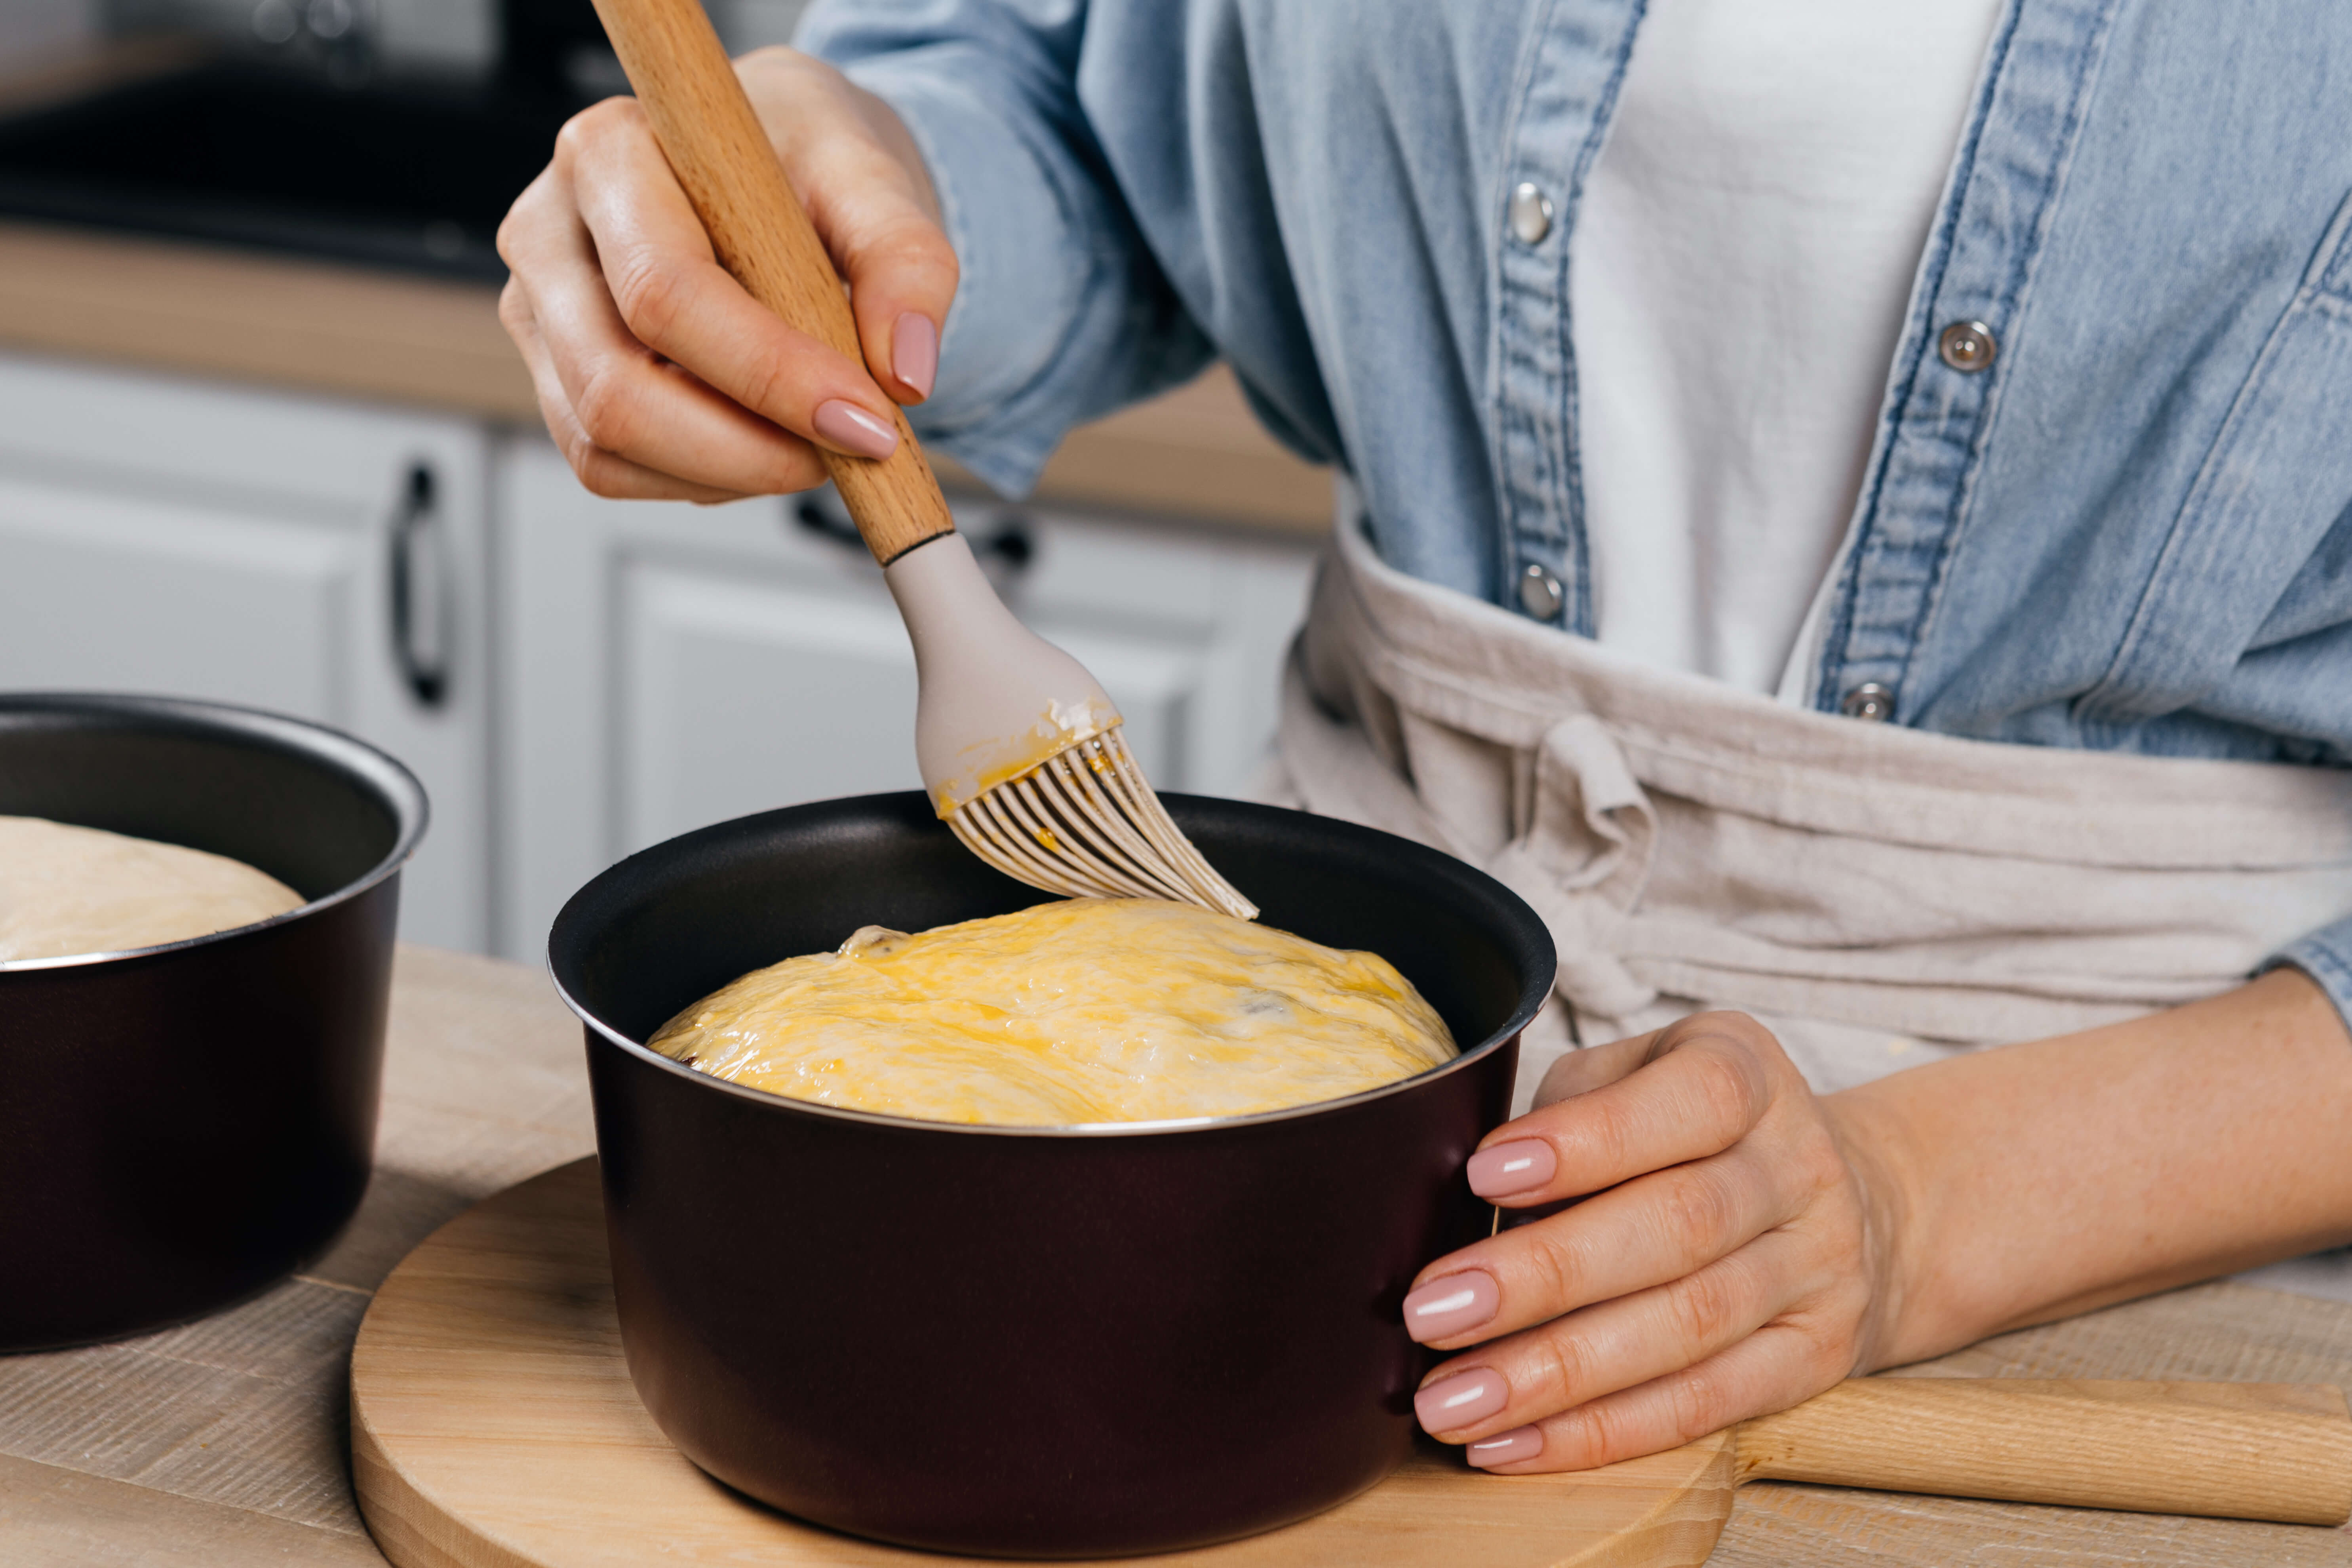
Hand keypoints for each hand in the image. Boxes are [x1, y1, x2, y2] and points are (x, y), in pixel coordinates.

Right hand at [496, 47, 954, 502]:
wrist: (777, 171)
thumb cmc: (806, 162)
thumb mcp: (873, 178)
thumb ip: (905, 261)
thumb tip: (908, 373)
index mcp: (607, 154)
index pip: (666, 293)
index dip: (769, 375)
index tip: (868, 420)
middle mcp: (548, 234)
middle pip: (617, 390)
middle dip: (750, 450)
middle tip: (850, 449)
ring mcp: (539, 316)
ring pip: (608, 446)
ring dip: (732, 471)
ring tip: (815, 438)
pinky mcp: (555, 380)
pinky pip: (613, 468)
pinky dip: (704, 478)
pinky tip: (762, 438)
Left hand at [1403, 1012, 1902, 1471]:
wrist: (1855, 1201)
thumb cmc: (1687, 1135)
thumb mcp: (1631, 1082)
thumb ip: (1560, 1121)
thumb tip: (1452, 1205)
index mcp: (1747, 1072)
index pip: (1688, 1098)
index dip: (1586, 1141)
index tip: (1481, 1175)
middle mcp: (1797, 1166)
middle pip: (1677, 1225)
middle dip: (1543, 1276)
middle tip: (1431, 1311)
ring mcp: (1818, 1268)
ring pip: (1687, 1327)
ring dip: (1556, 1373)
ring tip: (1452, 1399)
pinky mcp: (1815, 1359)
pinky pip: (1705, 1405)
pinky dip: (1600, 1432)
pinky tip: (1511, 1443)